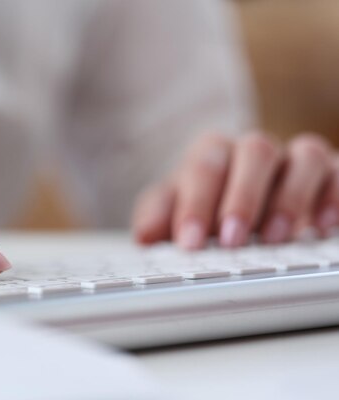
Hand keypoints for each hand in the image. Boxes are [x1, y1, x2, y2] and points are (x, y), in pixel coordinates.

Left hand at [133, 132, 338, 248]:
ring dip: (291, 198)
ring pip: (306, 155)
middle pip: (256, 151)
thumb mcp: (172, 211)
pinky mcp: (330, 175)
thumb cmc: (203, 206)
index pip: (205, 166)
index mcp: (213, 154)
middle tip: (231, 240)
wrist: (234, 200)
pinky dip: (334, 195)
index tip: (190, 242)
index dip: (197, 203)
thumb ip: (158, 216)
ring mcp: (294, 160)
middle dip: (243, 197)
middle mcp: (255, 151)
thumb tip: (145, 235)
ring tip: (275, 239)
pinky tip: (322, 227)